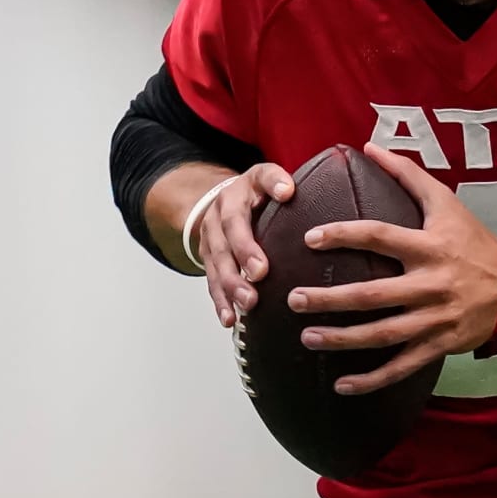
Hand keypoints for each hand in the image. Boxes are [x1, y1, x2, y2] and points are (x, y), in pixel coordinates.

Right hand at [195, 163, 294, 328]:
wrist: (222, 203)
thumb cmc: (255, 196)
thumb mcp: (267, 180)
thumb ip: (278, 182)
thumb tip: (289, 190)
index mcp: (241, 190)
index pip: (257, 184)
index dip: (271, 187)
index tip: (286, 195)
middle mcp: (221, 212)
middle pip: (230, 232)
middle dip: (244, 254)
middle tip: (260, 273)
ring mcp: (211, 237)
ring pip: (218, 261)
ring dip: (232, 284)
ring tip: (248, 302)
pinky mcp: (207, 259)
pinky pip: (212, 281)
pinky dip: (221, 301)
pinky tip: (230, 318)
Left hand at [288, 143, 496, 393]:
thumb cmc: (473, 240)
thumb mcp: (445, 202)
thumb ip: (406, 174)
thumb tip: (370, 147)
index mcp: (428, 247)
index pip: (379, 237)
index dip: (343, 236)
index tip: (310, 238)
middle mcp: (429, 284)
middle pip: (373, 294)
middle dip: (330, 299)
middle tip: (294, 299)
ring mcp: (434, 320)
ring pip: (382, 334)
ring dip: (342, 339)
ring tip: (307, 337)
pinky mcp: (439, 346)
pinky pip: (401, 367)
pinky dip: (372, 380)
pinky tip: (341, 385)